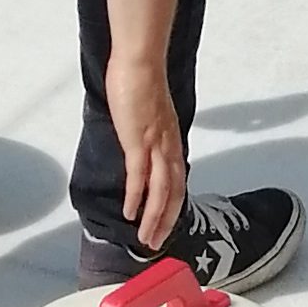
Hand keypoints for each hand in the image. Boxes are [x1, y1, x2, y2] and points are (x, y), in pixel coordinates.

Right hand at [107, 53, 186, 251]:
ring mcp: (155, 145)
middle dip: (166, 223)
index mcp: (172, 140)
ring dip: (153, 219)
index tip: (164, 226)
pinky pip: (139, 177)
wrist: (139, 62)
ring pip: (160, 192)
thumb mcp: (148, 112)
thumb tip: (140, 140)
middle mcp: (169, 146)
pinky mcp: (138, 141)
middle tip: (156, 244)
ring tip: (145, 239)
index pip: (177, 181)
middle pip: (174, 194)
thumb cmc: (140, 80)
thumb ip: (147, 129)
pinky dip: (136, 198)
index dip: (172, 207)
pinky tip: (129, 213)